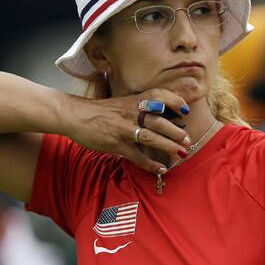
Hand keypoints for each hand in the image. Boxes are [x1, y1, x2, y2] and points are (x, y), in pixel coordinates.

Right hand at [64, 89, 191, 173]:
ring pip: (150, 138)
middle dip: (176, 131)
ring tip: (180, 153)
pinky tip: (160, 169)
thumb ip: (142, 107)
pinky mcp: (115, 144)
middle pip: (158, 121)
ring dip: (168, 146)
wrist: (76, 115)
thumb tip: (165, 117)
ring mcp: (123, 129)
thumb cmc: (103, 111)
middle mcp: (131, 113)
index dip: (174, 101)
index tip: (185, 110)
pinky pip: (136, 156)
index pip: (158, 95)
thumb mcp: (123, 103)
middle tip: (188, 140)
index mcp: (134, 101)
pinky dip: (150, 164)